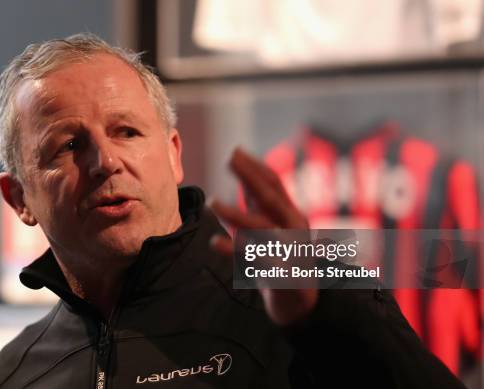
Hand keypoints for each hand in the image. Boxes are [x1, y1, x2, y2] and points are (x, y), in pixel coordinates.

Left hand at [209, 147, 316, 325]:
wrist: (300, 305)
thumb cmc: (280, 263)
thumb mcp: (267, 233)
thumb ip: (253, 212)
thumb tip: (233, 186)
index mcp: (291, 215)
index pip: (274, 185)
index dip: (255, 167)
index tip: (236, 151)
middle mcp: (293, 228)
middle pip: (270, 197)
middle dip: (250, 176)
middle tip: (230, 158)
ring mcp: (289, 249)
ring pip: (261, 226)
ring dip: (236, 214)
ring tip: (213, 203)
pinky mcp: (280, 272)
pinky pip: (255, 258)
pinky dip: (234, 250)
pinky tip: (215, 243)